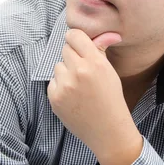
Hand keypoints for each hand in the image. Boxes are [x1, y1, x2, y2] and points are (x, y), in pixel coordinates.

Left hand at [47, 28, 142, 164]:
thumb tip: (109, 33)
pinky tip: (72, 97)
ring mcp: (65, 85)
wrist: (107, 131)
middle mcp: (78, 71)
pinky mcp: (54, 98)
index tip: (79, 46)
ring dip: (66, 72)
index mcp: (95, 62)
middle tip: (83, 71)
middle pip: (65, 49)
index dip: (76, 40)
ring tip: (79, 87)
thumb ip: (102, 49)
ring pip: (58, 65)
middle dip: (73, 57)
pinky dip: (60, 87)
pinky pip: (52, 81)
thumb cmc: (111, 99)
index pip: (74, 35)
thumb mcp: (110, 72)